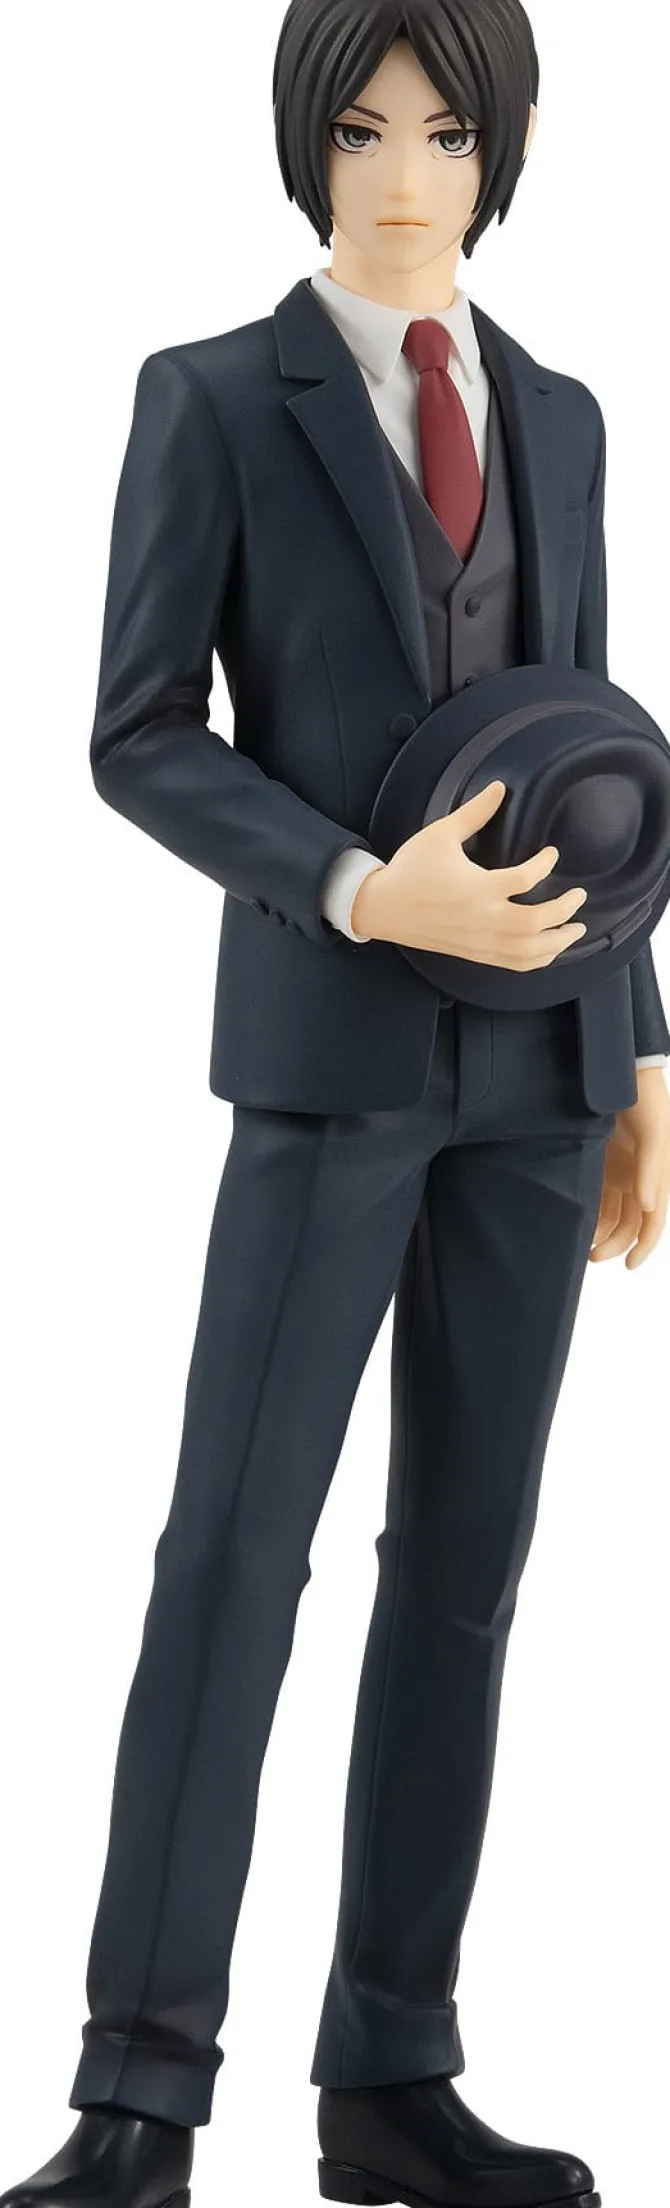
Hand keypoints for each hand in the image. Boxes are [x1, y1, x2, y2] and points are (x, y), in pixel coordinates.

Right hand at [351, 779, 587, 969]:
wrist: (383, 907)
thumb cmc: (410, 869)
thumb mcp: (440, 834)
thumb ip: (474, 812)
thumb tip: (500, 787)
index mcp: (477, 888)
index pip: (526, 880)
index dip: (545, 865)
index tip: (552, 854)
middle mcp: (482, 919)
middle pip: (536, 922)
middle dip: (564, 910)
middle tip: (579, 895)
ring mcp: (479, 941)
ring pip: (529, 950)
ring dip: (558, 941)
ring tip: (576, 927)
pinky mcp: (474, 954)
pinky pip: (514, 964)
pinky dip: (538, 960)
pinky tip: (550, 949)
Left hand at [589, 1067, 669, 1267]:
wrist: (619, 1069)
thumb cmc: (646, 1098)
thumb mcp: (654, 1132)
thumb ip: (651, 1168)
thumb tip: (648, 1206)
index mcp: (659, 1176)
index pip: (654, 1220)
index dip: (645, 1246)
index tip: (629, 1264)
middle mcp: (640, 1179)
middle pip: (630, 1224)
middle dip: (615, 1244)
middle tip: (592, 1255)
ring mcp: (620, 1171)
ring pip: (611, 1214)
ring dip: (600, 1232)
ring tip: (580, 1243)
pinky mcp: (599, 1162)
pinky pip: (595, 1196)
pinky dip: (588, 1212)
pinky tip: (573, 1221)